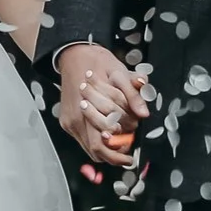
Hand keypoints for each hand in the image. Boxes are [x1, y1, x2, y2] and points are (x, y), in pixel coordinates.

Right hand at [56, 43, 149, 167]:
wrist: (75, 55)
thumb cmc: (98, 63)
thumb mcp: (120, 73)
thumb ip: (133, 95)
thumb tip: (144, 114)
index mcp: (86, 106)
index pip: (103, 141)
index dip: (119, 151)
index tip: (132, 155)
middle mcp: (76, 118)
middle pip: (96, 150)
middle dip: (115, 153)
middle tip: (128, 150)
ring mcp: (69, 121)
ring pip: (89, 148)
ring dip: (106, 148)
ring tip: (121, 143)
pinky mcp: (67, 122)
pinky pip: (83, 140)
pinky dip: (97, 141)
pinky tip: (108, 135)